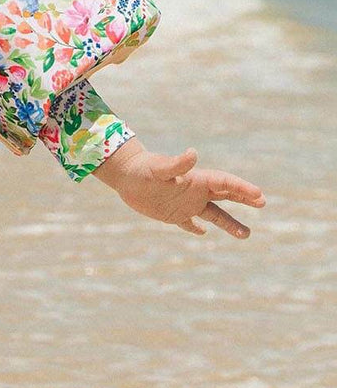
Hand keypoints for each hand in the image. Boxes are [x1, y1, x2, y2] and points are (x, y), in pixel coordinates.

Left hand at [96, 141, 265, 237]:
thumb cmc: (143, 169)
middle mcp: (196, 191)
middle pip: (226, 195)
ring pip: (214, 214)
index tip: (259, 196)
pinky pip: (189, 223)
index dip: (242, 188)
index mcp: (197, 180)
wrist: (125, 175)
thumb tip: (193, 153)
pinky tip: (203, 233)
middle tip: (262, 202)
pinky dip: (196, 228)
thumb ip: (177, 164)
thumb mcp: (160, 168)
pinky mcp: (173, 214)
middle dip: (244, 199)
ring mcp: (186, 203)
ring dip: (230, 224)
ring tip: (246, 234)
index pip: (225, 183)